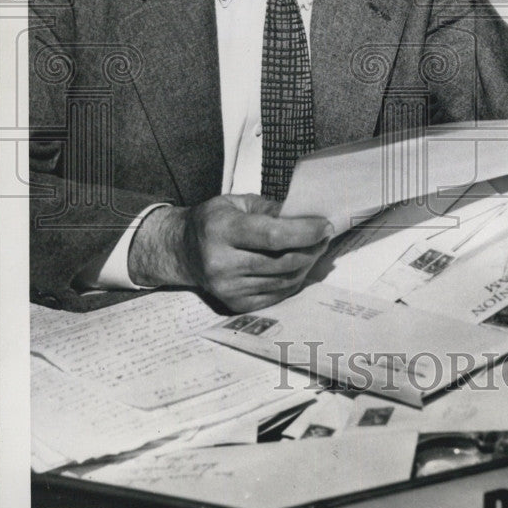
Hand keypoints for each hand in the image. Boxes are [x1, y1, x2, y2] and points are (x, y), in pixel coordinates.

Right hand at [129, 194, 331, 313]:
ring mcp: (227, 288)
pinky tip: (298, 265)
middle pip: (283, 262)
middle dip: (312, 248)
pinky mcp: (235, 304)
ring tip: (314, 248)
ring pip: (284, 280)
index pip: (273, 236)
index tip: (325, 225)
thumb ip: (272, 209)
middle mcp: (222, 263)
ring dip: (306, 264)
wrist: (182, 250)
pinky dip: (293, 280)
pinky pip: (277, 294)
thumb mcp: (238, 202)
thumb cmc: (214, 220)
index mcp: (221, 230)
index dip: (305, 232)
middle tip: (324, 236)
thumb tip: (308, 217)